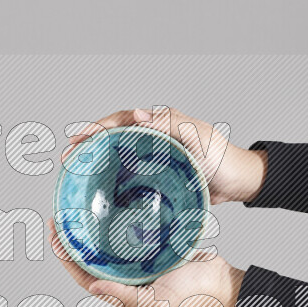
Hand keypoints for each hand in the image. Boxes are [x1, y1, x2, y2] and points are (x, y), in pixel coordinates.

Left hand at [48, 219, 245, 306]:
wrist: (223, 282)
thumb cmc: (193, 295)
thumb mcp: (159, 300)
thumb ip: (126, 297)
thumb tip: (93, 288)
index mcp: (123, 293)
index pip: (84, 276)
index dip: (66, 258)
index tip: (54, 236)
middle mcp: (126, 278)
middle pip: (90, 259)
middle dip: (73, 241)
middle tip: (60, 218)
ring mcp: (139, 264)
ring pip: (107, 246)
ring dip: (91, 231)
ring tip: (79, 211)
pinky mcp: (153, 249)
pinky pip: (128, 236)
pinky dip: (115, 223)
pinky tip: (111, 206)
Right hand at [63, 107, 267, 204]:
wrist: (239, 182)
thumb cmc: (220, 156)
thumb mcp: (195, 135)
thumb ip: (168, 123)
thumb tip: (138, 114)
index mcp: (159, 124)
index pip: (121, 121)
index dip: (97, 129)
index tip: (77, 139)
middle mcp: (153, 139)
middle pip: (114, 139)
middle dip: (89, 145)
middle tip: (68, 158)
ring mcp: (154, 159)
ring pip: (120, 158)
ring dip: (98, 163)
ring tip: (77, 173)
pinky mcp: (159, 178)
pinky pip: (132, 177)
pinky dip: (115, 182)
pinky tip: (103, 193)